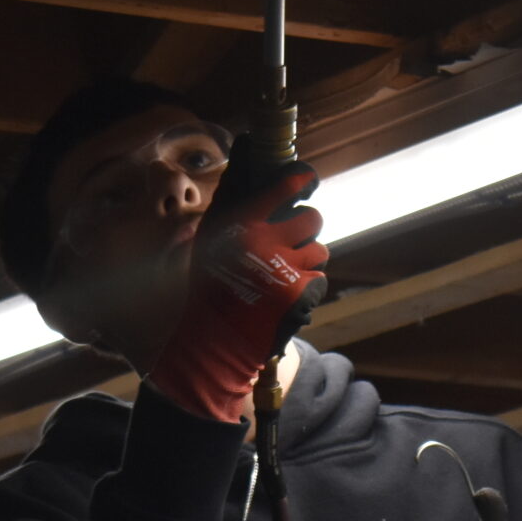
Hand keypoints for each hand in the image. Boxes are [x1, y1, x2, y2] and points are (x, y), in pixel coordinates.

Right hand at [143, 141, 327, 422]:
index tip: (307, 178)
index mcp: (242, 224)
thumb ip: (224, 214)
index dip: (298, 180)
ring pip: (320, 250)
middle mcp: (266, 241)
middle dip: (306, 228)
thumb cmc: (201, 294)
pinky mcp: (300, 293)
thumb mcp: (202, 246)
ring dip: (308, 260)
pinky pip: (320, 279)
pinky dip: (309, 287)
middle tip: (294, 241)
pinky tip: (290, 295)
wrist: (210, 343)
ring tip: (287, 273)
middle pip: (312, 218)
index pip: (280, 190)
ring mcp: (286, 267)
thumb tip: (239, 177)